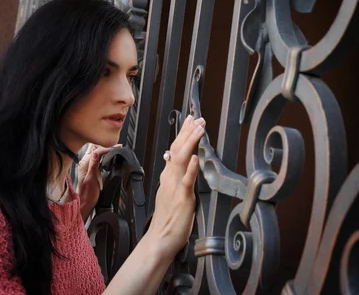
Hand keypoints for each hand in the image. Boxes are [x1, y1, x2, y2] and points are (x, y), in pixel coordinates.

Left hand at [77, 143, 121, 220]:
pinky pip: (99, 158)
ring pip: (97, 152)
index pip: (96, 150)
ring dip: (106, 149)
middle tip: (117, 145)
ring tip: (116, 148)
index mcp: (84, 164)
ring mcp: (89, 165)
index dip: (107, 148)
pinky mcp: (93, 169)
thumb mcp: (91, 178)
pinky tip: (110, 155)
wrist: (86, 202)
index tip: (116, 147)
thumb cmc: (88, 193)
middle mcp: (86, 163)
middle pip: (95, 147)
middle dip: (106, 145)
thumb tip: (95, 152)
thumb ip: (93, 164)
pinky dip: (105, 155)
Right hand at [146, 115, 204, 258]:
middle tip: (199, 118)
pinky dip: (192, 168)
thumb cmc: (168, 219)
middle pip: (178, 149)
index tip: (191, 120)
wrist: (159, 239)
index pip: (175, 149)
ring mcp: (176, 186)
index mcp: (168, 176)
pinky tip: (197, 157)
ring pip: (183, 159)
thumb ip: (177, 177)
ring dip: (191, 142)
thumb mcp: (172, 192)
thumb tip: (184, 165)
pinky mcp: (183, 198)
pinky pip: (187, 180)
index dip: (184, 133)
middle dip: (189, 132)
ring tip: (199, 129)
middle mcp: (171, 178)